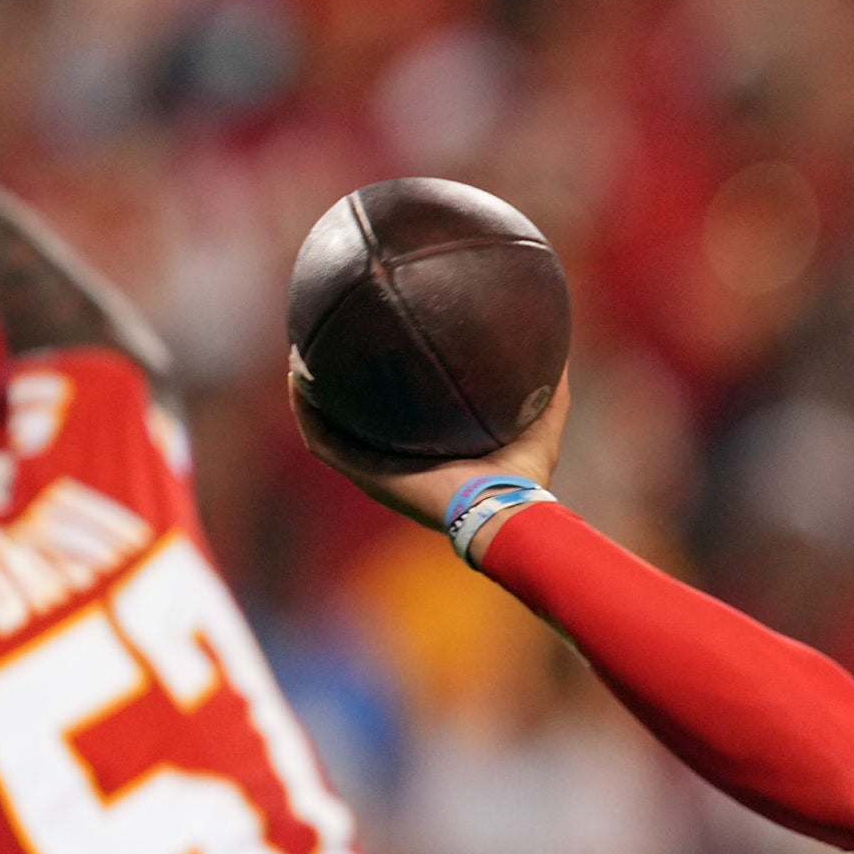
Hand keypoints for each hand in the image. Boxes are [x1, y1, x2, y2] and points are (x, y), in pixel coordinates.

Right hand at [290, 369, 572, 531]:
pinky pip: (323, 440)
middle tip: (332, 341)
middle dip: (343, 384)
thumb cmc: (525, 479)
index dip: (387, 385)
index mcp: (432, 452)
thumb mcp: (542, 419)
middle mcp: (399, 462)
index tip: (381, 346)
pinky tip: (298, 374)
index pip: (400, 416)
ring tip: (300, 352)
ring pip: (329, 426)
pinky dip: (306, 409)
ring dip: (311, 392)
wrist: (502, 513)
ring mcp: (378, 471)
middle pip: (358, 419)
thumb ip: (549, 384)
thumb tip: (556, 339)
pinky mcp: (366, 475)